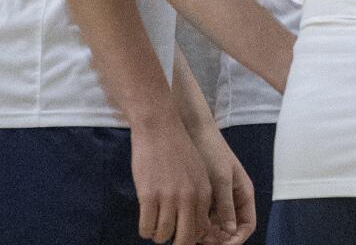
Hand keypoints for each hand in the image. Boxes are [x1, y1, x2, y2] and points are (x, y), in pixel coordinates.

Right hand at [130, 116, 212, 244]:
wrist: (160, 128)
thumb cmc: (178, 151)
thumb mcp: (198, 173)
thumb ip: (199, 197)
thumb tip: (197, 224)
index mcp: (203, 192)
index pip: (201, 228)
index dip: (191, 236)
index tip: (181, 235)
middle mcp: (189, 197)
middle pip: (186, 237)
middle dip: (177, 243)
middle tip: (168, 238)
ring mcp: (168, 197)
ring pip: (163, 235)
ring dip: (158, 237)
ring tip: (155, 231)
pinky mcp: (148, 195)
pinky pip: (146, 227)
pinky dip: (145, 231)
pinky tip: (145, 225)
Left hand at [189, 124, 255, 243]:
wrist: (192, 132)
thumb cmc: (211, 152)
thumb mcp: (220, 179)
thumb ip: (226, 205)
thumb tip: (231, 231)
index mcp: (244, 193)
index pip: (247, 225)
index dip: (236, 240)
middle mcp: (233, 199)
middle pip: (230, 230)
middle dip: (218, 240)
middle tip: (199, 241)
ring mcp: (218, 198)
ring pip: (214, 226)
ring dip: (204, 234)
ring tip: (189, 234)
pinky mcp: (203, 196)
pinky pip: (202, 218)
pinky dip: (195, 224)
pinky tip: (183, 224)